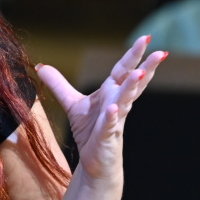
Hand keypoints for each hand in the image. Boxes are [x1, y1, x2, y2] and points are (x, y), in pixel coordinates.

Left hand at [34, 36, 164, 180]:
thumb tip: (40, 66)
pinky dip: (112, 117)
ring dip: (132, 87)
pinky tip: (115, 108)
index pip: (123, 70)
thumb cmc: (89, 131)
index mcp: (111, 92)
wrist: (94, 161)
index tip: (147, 38)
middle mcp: (117, 103)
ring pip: (126, 100)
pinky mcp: (107, 137)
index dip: (134, 55)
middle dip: (145, 66)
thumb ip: (58, 84)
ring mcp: (115, 120)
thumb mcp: (72, 103)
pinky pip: (111, 125)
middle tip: (159, 51)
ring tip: (140, 73)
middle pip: (132, 82)